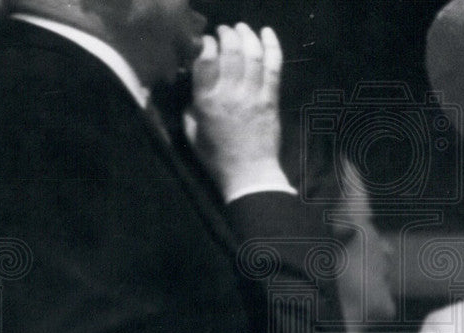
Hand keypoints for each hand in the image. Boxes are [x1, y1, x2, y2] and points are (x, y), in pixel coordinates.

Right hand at [190, 23, 287, 196]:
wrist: (249, 174)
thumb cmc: (216, 157)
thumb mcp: (191, 132)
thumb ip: (189, 106)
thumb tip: (190, 85)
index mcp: (206, 101)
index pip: (205, 60)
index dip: (205, 43)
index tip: (204, 41)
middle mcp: (230, 93)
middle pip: (231, 51)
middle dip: (227, 34)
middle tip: (223, 31)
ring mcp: (254, 95)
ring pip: (253, 54)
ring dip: (247, 35)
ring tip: (241, 28)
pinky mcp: (271, 99)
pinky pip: (274, 67)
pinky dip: (272, 46)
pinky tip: (267, 33)